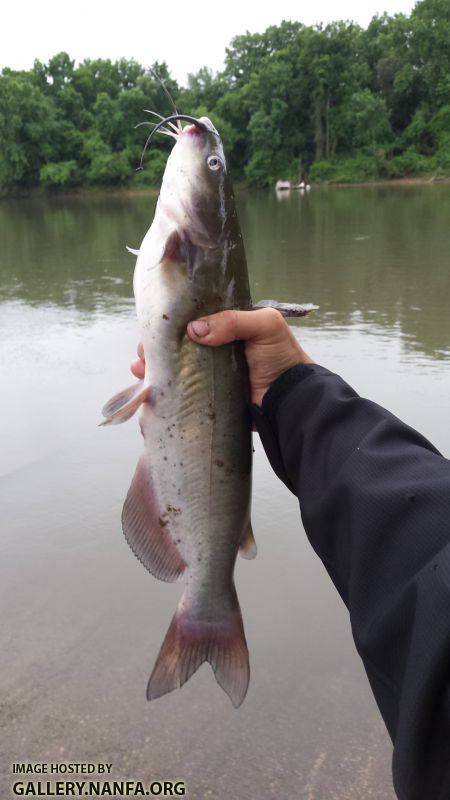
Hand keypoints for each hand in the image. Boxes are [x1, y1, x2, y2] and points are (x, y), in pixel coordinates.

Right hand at [131, 308, 312, 406]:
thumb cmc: (282, 357)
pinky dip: (162, 390)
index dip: (171, 322)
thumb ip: (232, 320)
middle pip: (175, 344)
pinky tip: (148, 389)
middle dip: (155, 346)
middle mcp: (213, 349)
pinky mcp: (206, 397)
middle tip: (144, 351)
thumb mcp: (264, 326)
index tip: (153, 326)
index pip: (191, 319)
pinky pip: (180, 392)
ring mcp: (208, 375)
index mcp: (225, 327)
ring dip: (152, 367)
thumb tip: (193, 329)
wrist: (291, 400)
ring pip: (172, 368)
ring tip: (139, 368)